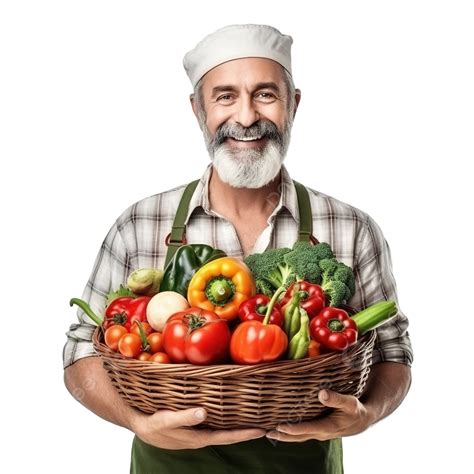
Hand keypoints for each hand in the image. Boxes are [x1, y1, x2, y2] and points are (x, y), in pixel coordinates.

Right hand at [131, 407, 265, 449]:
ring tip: (253, 418)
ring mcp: (198, 432)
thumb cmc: (152, 423)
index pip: (228, 437)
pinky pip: (215, 425)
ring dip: (238, 425)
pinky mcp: (194, 426)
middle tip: (266, 423)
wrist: (139, 424)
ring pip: (223, 430)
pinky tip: (230, 413)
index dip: (245, 434)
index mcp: (199, 437)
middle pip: (230, 435)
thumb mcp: (166, 420)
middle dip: (247, 430)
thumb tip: (203, 413)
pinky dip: (226, 420)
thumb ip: (184, 417)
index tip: (262, 430)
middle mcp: (202, 436)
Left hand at [266, 389, 374, 441]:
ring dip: (284, 435)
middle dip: (283, 435)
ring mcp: (318, 432)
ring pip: (299, 436)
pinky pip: (302, 432)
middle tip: (266, 433)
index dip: (292, 429)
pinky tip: (281, 426)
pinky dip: (291, 431)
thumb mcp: (349, 403)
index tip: (279, 427)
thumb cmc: (356, 410)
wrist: (362, 421)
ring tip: (269, 431)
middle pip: (298, 436)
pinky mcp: (317, 429)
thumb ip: (336, 398)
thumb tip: (322, 393)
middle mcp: (320, 432)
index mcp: (327, 427)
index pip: (306, 429)